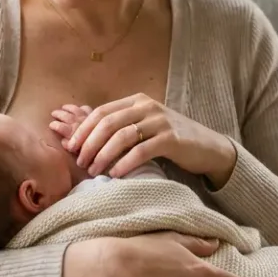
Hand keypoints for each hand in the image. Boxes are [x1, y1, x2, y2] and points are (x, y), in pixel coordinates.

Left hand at [49, 95, 237, 187]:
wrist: (207, 147)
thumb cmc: (170, 139)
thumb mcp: (144, 127)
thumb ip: (120, 128)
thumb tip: (82, 139)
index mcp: (137, 101)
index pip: (101, 112)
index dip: (83, 130)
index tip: (70, 148)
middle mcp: (148, 107)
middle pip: (108, 123)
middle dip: (90, 144)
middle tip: (81, 162)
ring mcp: (161, 121)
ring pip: (122, 136)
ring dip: (104, 155)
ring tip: (94, 170)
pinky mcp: (172, 139)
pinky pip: (142, 151)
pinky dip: (125, 163)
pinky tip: (115, 174)